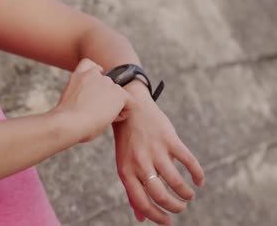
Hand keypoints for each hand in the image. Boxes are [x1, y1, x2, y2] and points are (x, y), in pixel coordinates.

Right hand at [54, 58, 134, 142]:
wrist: (68, 123)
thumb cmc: (65, 120)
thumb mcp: (68, 102)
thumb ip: (79, 97)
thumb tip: (85, 107)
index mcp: (78, 75)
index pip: (91, 65)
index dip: (97, 75)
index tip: (94, 89)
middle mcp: (93, 75)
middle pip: (109, 84)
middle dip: (105, 98)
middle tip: (95, 113)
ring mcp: (107, 82)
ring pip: (119, 95)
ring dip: (113, 106)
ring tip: (100, 118)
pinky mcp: (118, 93)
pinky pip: (130, 102)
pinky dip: (124, 112)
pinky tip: (111, 119)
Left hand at [114, 84, 204, 224]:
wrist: (130, 108)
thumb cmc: (128, 142)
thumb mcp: (124, 165)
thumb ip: (133, 191)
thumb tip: (141, 218)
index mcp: (126, 171)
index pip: (141, 202)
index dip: (156, 216)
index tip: (168, 221)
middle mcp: (140, 162)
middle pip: (160, 195)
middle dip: (174, 206)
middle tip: (181, 207)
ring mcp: (155, 150)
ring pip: (176, 181)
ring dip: (185, 193)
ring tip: (188, 195)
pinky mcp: (170, 139)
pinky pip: (188, 161)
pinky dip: (197, 174)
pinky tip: (199, 181)